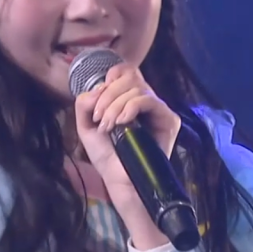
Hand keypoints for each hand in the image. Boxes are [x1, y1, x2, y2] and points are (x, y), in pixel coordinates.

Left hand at [73, 63, 180, 199]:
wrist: (120, 181)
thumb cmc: (106, 156)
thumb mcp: (86, 126)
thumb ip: (84, 103)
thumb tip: (99, 87)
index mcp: (129, 98)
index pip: (126, 71)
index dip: (110, 78)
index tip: (98, 101)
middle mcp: (146, 100)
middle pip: (129, 77)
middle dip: (108, 96)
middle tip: (100, 119)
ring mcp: (159, 109)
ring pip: (137, 88)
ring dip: (115, 106)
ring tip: (108, 127)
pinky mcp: (168, 120)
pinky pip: (149, 100)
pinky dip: (131, 107)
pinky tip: (122, 122)